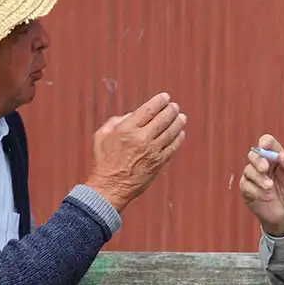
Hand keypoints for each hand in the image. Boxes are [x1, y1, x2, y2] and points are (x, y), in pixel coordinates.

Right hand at [86, 92, 186, 211]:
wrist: (110, 187)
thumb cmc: (104, 160)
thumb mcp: (102, 136)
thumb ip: (117, 121)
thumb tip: (135, 114)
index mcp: (126, 129)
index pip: (148, 109)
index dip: (159, 101)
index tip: (165, 97)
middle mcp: (141, 139)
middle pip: (163, 119)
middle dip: (171, 110)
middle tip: (174, 106)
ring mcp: (152, 151)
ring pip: (171, 132)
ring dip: (178, 122)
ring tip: (181, 117)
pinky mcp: (159, 163)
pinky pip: (173, 147)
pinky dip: (178, 138)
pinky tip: (180, 133)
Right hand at [238, 134, 283, 236]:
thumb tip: (281, 155)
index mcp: (275, 158)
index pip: (267, 143)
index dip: (265, 142)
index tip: (265, 146)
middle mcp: (263, 165)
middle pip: (253, 154)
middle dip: (258, 160)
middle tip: (265, 169)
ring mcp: (253, 177)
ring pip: (248, 170)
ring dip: (259, 179)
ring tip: (270, 188)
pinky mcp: (247, 189)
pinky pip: (245, 185)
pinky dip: (256, 190)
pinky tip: (266, 196)